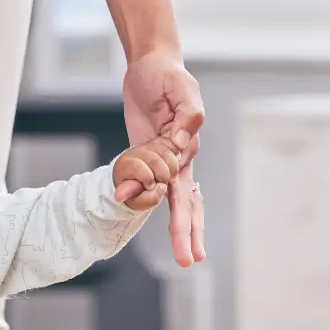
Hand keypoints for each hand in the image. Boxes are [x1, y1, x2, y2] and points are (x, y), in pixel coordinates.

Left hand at [113, 136, 181, 210]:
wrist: (136, 180)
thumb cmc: (136, 192)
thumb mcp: (138, 202)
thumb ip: (148, 199)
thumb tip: (162, 188)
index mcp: (124, 166)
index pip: (137, 167)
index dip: (147, 178)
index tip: (151, 186)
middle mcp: (135, 152)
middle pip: (154, 160)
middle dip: (163, 175)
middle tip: (163, 183)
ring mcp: (148, 146)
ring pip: (165, 152)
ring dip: (173, 168)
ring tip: (170, 178)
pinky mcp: (160, 143)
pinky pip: (173, 147)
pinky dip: (177, 159)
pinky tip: (173, 168)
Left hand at [123, 51, 205, 266]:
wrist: (151, 69)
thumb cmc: (168, 78)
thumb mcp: (182, 90)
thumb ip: (186, 116)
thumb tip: (177, 144)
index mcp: (187, 149)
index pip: (185, 189)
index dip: (179, 211)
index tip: (169, 224)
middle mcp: (178, 161)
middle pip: (186, 204)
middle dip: (188, 233)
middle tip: (191, 261)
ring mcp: (163, 162)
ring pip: (172, 201)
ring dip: (178, 228)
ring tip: (185, 256)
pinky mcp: (145, 157)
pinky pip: (144, 183)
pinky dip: (139, 198)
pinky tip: (144, 215)